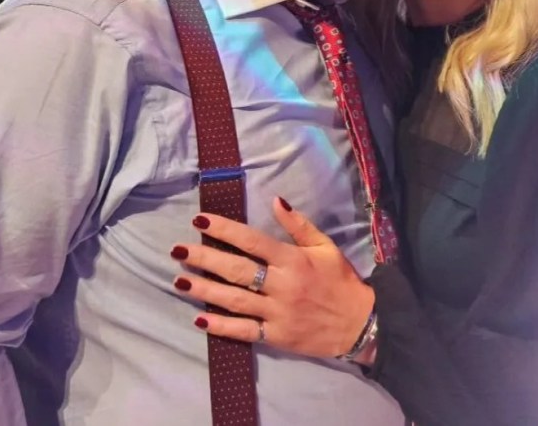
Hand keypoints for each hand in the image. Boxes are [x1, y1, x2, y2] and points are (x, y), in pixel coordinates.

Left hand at [170, 197, 374, 358]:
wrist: (359, 323)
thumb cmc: (341, 280)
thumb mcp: (326, 246)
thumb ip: (299, 225)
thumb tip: (276, 201)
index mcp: (293, 260)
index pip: (252, 241)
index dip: (224, 229)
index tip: (200, 220)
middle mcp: (282, 285)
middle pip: (236, 269)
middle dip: (204, 258)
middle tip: (177, 250)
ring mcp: (277, 312)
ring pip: (234, 300)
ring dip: (204, 290)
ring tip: (179, 281)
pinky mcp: (276, 336)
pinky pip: (243, 331)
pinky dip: (221, 326)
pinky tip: (200, 318)